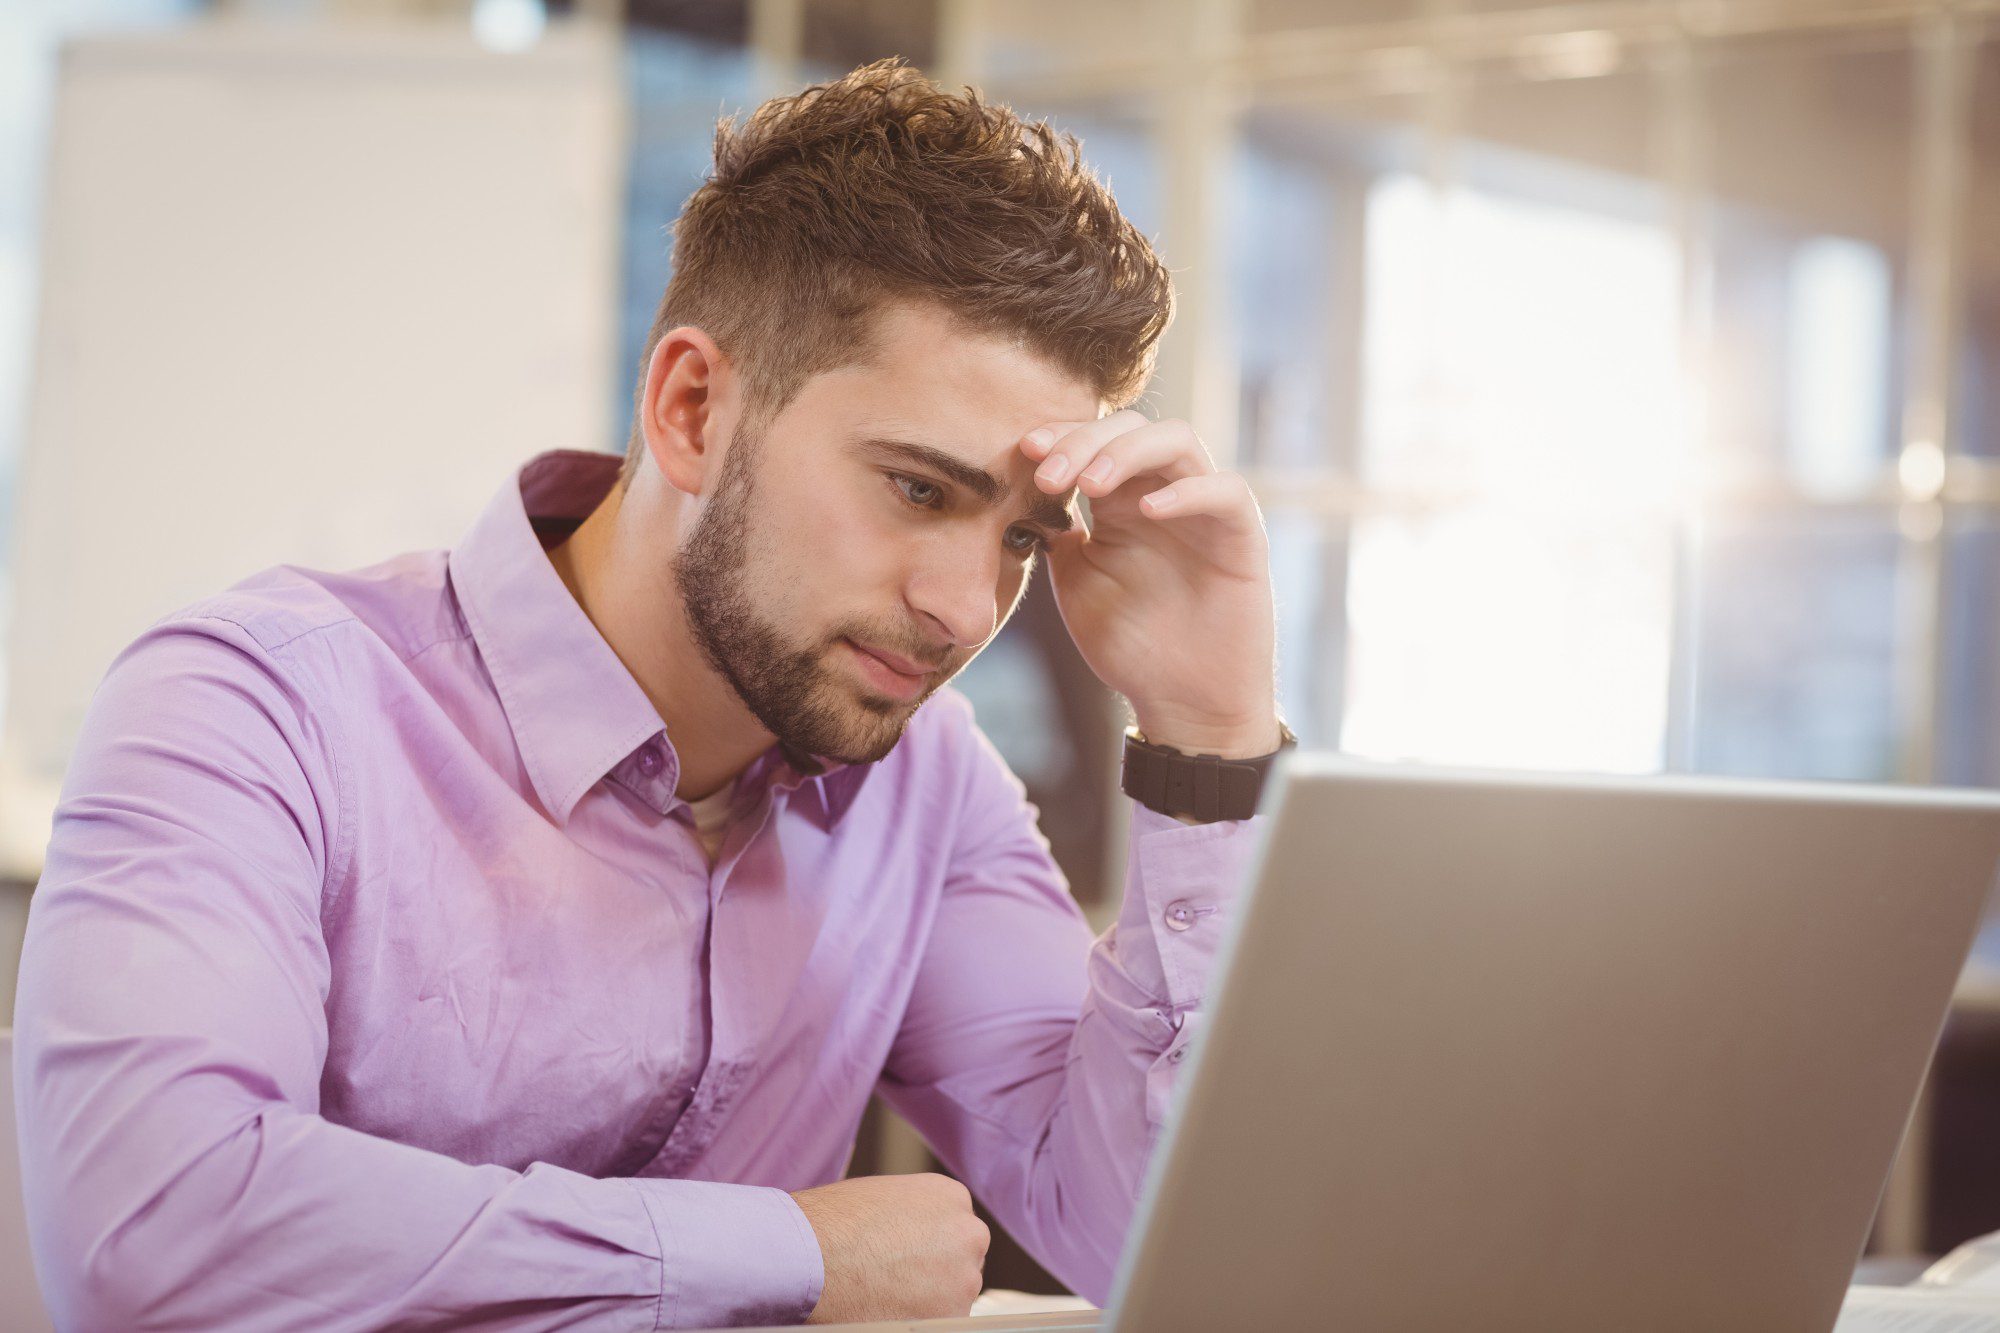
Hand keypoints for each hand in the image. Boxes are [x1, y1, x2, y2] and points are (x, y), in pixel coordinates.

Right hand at [791, 1173, 990, 1323]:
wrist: (808, 1255)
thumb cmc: (831, 1223)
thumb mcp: (882, 1196)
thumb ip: (912, 1215)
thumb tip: (914, 1240)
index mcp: (952, 1197)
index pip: (956, 1230)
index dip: (930, 1249)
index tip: (908, 1260)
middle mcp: (969, 1234)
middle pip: (961, 1263)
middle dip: (936, 1275)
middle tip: (897, 1283)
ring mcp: (964, 1278)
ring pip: (953, 1298)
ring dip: (927, 1303)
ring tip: (883, 1297)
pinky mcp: (950, 1318)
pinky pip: (939, 1325)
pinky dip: (916, 1323)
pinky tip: (884, 1312)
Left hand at [1021, 411, 1279, 757]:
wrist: (1182, 703)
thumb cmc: (1131, 645)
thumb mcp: (1076, 582)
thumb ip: (1057, 534)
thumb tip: (1021, 493)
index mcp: (1122, 502)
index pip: (1095, 440)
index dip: (1061, 436)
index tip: (1024, 450)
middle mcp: (1164, 495)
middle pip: (1132, 427)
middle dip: (1084, 439)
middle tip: (1047, 472)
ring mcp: (1205, 511)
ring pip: (1178, 441)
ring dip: (1127, 453)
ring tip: (1089, 484)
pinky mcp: (1243, 537)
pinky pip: (1226, 491)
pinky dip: (1187, 491)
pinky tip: (1146, 510)